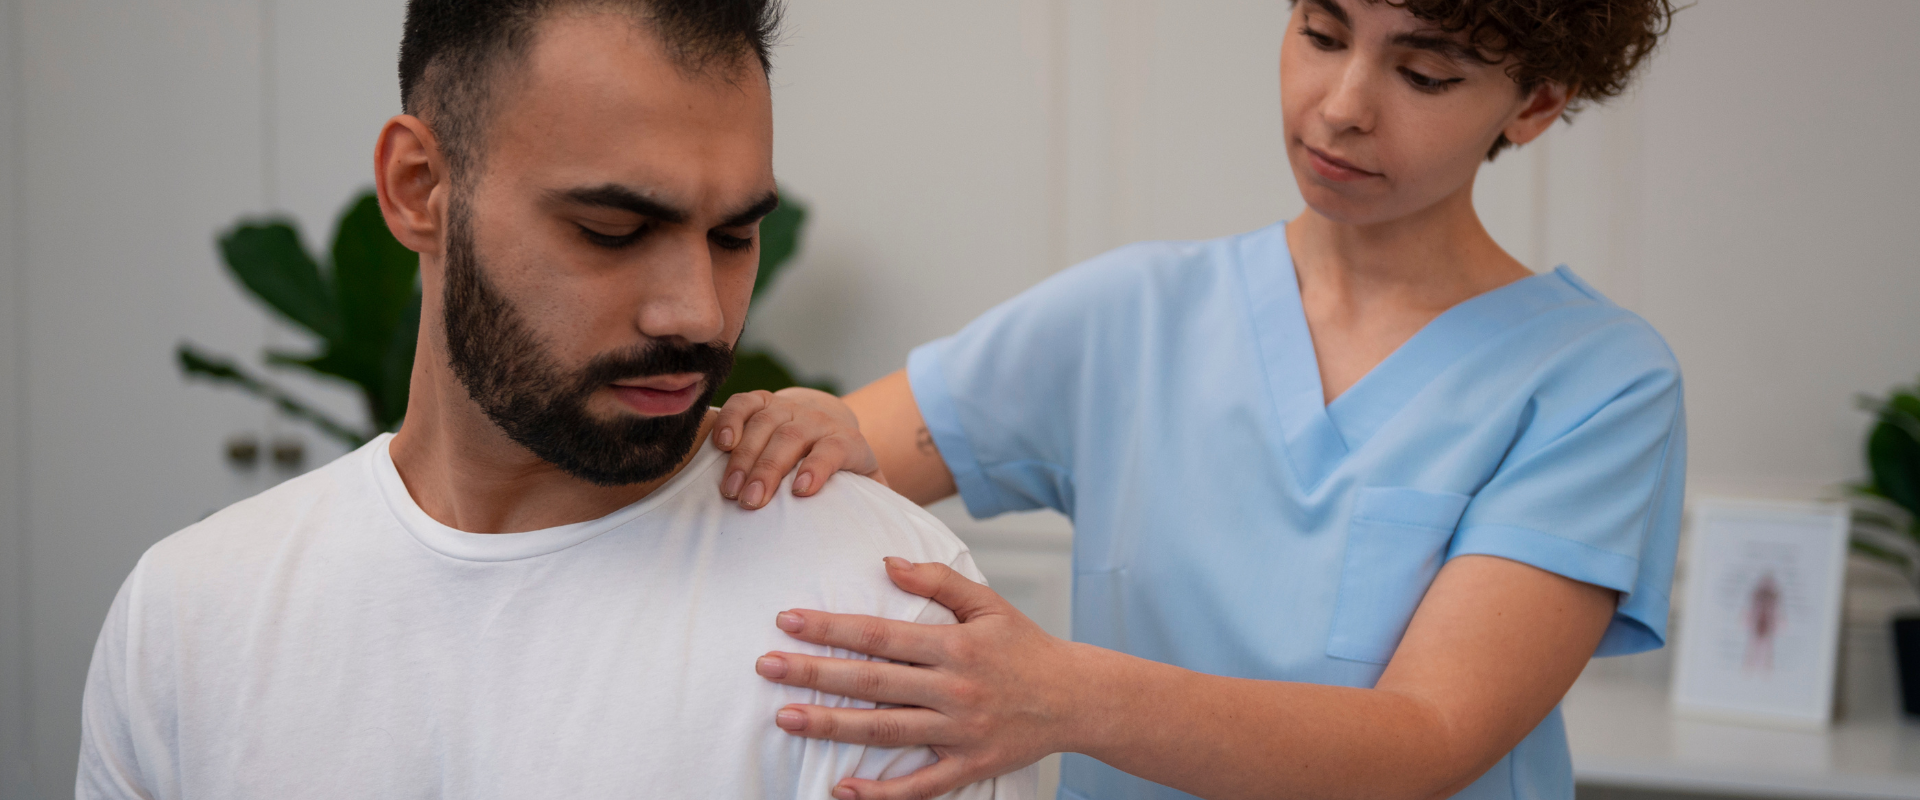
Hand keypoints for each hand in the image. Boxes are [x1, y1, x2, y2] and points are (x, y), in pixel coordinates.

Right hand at [713, 387, 882, 508]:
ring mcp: (789, 408)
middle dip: (769, 469)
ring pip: (765, 422)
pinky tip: (720, 444)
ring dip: (744, 455)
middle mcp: (817, 420)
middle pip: (792, 437)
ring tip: (729, 488)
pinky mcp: (763, 401)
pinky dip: (730, 419)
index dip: (819, 466)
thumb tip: (892, 547)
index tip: (801, 491)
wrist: (828, 422)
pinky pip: (744, 403)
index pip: (834, 448)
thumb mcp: (868, 483)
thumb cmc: (846, 468)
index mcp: (847, 441)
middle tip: (750, 502)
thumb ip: (880, 505)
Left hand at [754, 558, 1085, 799]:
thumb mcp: (988, 603)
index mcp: (955, 646)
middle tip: (766, 667)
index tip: (788, 622)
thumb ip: (938, 582)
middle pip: (872, 684)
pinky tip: (840, 789)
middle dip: (815, 675)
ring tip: (786, 717)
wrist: (1077, 698)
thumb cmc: (1026, 647)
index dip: (831, 629)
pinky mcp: (969, 767)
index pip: (881, 637)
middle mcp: (955, 690)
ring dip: (832, 726)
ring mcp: (960, 732)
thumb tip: (888, 563)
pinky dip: (880, 794)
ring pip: (885, 732)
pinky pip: (919, 787)